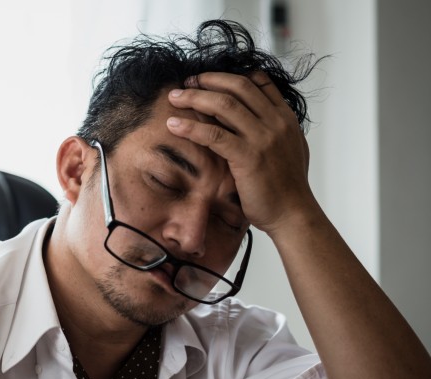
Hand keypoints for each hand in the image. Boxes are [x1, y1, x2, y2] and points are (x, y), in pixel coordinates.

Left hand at [166, 71, 315, 233]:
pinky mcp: (248, 156)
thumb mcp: (290, 149)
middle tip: (187, 81)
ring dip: (194, 97)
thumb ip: (276, 131)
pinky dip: (191, 127)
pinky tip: (174, 125)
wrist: (293, 214)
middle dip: (208, 80)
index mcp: (286, 118)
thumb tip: (262, 123)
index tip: (208, 79)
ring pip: (223, 105)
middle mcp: (275, 122)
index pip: (259, 82)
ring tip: (175, 97)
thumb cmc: (287, 188)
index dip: (230, 76)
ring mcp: (262, 138)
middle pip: (237, 87)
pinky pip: (214, 134)